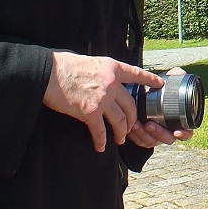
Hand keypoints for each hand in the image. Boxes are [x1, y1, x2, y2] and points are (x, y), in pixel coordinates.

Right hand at [44, 51, 162, 151]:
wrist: (48, 73)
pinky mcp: (90, 112)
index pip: (136, 74)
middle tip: (131, 126)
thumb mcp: (90, 61)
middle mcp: (111, 83)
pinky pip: (100, 130)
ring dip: (121, 132)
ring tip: (120, 139)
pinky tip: (100, 147)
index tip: (159, 84)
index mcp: (112, 67)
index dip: (150, 80)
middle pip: (130, 104)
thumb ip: (101, 71)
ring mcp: (102, 99)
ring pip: (120, 120)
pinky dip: (101, 141)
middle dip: (133, 118)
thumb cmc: (64, 64)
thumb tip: (102, 76)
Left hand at [126, 66, 194, 147]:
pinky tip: (131, 127)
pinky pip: (141, 141)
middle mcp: (170, 131)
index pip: (187, 133)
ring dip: (144, 134)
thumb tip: (179, 73)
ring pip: (152, 141)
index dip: (184, 134)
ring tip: (136, 124)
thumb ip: (176, 76)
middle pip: (167, 139)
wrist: (146, 95)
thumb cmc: (161, 91)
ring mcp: (157, 136)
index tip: (177, 131)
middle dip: (158, 134)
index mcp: (180, 122)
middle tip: (149, 125)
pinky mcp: (145, 138)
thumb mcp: (168, 82)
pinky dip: (135, 136)